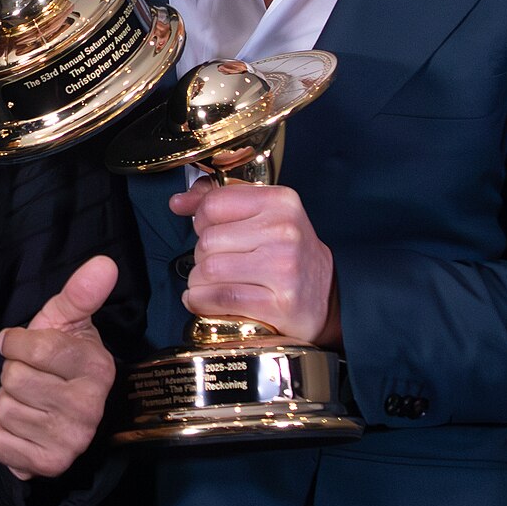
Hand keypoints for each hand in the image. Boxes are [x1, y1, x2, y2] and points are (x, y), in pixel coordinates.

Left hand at [0, 255, 118, 479]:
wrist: (62, 408)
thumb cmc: (59, 357)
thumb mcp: (67, 320)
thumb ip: (80, 291)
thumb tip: (105, 263)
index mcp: (96, 369)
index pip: (33, 347)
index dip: (17, 342)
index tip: (23, 344)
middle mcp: (88, 409)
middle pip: (13, 378)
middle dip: (12, 372)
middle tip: (32, 377)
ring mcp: (70, 441)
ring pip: (2, 408)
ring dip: (5, 402)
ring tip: (29, 401)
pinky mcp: (47, 466)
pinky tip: (20, 427)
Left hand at [171, 179, 339, 345]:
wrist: (328, 297)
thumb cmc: (289, 254)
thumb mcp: (265, 216)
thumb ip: (219, 202)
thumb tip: (178, 202)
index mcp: (281, 202)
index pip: (213, 204)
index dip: (201, 221)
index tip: (209, 232)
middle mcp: (285, 231)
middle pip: (207, 240)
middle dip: (201, 256)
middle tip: (216, 263)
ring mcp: (284, 268)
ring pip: (209, 269)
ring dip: (199, 281)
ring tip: (210, 284)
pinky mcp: (280, 303)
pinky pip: (220, 297)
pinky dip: (201, 300)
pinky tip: (203, 299)